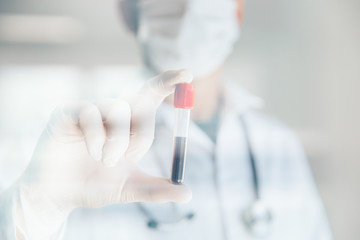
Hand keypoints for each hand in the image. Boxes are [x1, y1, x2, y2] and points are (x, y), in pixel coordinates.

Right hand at [12, 70, 192, 238]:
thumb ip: (158, 190)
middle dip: (143, 133)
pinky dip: (97, 140)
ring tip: (106, 161)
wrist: (60, 196)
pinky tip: (90, 153)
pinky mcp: (68, 111)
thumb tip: (188, 195)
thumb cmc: (95, 186)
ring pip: (119, 109)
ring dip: (118, 142)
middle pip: (141, 100)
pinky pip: (91, 114)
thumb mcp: (131, 188)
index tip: (187, 74)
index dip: (168, 82)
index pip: (151, 95)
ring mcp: (90, 109)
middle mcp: (112, 111)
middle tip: (131, 157)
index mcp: (129, 123)